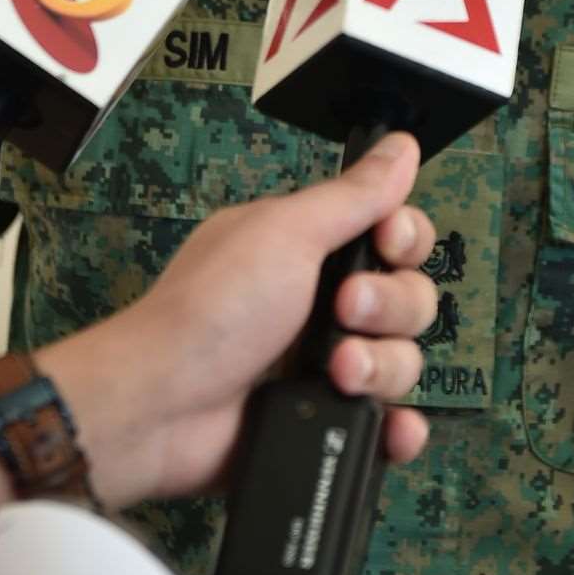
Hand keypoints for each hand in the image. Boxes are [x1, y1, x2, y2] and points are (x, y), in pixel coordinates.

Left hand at [43, 131, 436, 508]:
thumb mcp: (285, 233)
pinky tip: (393, 428)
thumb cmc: (212, 308)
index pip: (395, 235)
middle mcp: (323, 304)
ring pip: (403, 361)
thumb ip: (352, 194)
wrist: (164, 408)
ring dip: (381, 366)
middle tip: (343, 310)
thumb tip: (401, 144)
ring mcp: (325, 365)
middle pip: (409, 298)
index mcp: (312, 248)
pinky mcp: (324, 420)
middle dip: (389, 306)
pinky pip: (386, 425)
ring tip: (338, 373)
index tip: (387, 243)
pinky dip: (396, 429)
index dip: (405, 240)